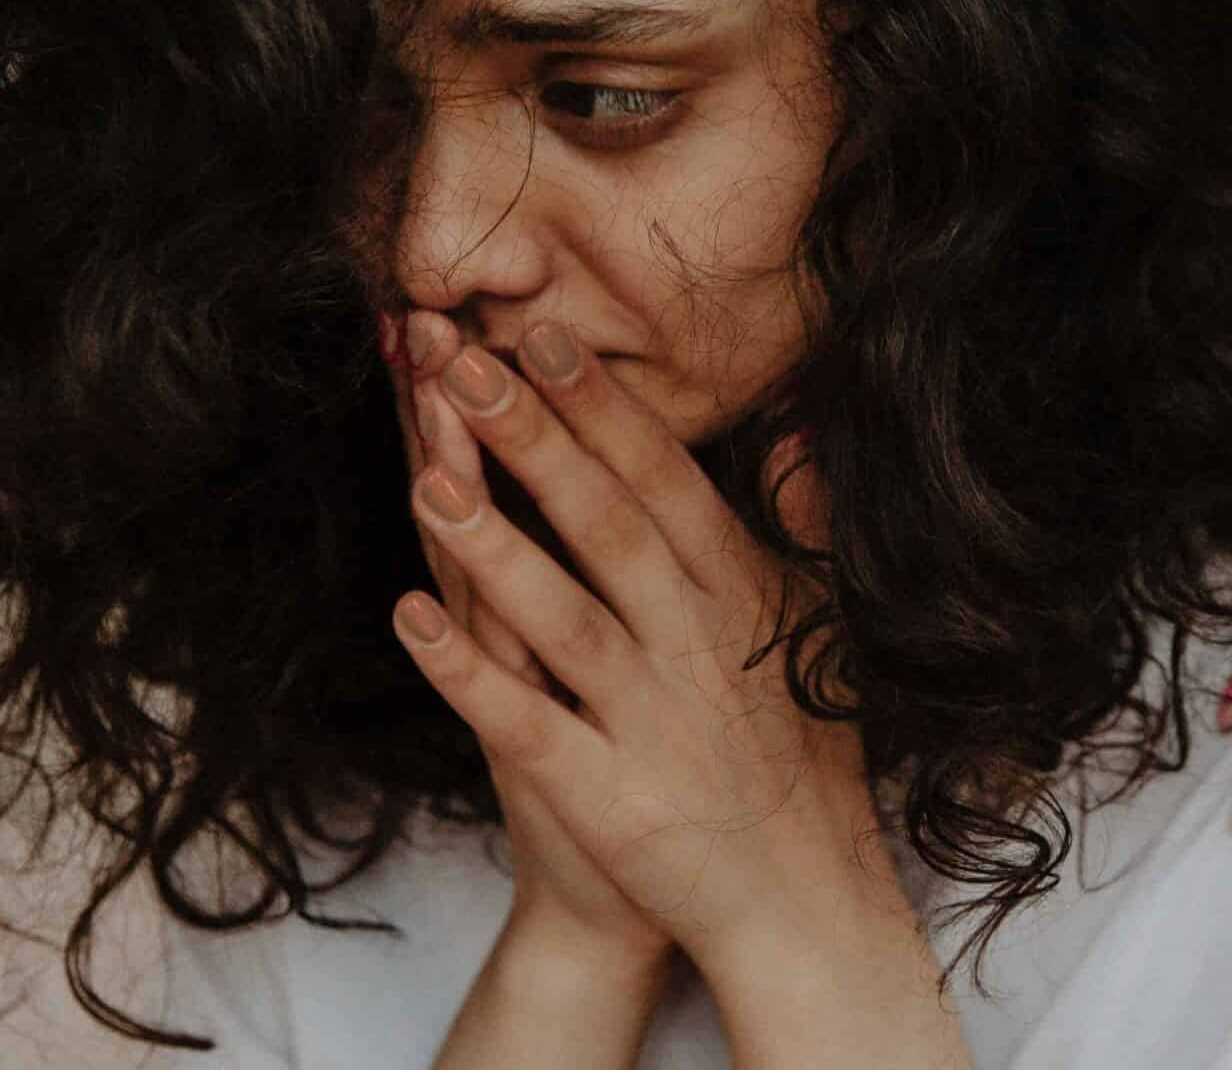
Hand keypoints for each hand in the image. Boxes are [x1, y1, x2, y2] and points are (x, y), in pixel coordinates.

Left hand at [386, 312, 897, 985]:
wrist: (799, 893)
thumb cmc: (804, 747)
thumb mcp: (822, 619)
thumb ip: (802, 522)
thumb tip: (791, 430)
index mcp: (739, 591)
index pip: (663, 480)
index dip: (600, 408)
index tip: (542, 337)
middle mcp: (695, 641)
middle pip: (607, 522)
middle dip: (536, 439)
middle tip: (466, 365)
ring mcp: (648, 718)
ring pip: (561, 614)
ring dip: (493, 542)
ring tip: (428, 471)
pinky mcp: (604, 794)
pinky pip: (525, 723)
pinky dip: (466, 672)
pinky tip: (409, 618)